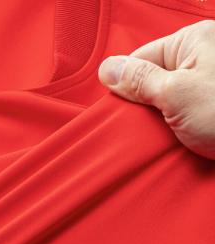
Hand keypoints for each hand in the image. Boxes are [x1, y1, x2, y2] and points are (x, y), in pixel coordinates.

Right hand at [98, 20, 214, 159]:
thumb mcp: (176, 94)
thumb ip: (139, 80)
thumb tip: (107, 69)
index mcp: (193, 40)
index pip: (140, 58)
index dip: (125, 84)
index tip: (119, 109)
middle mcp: (202, 56)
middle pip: (152, 77)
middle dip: (143, 103)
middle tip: (146, 124)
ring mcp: (208, 81)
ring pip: (164, 96)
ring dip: (158, 117)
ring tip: (165, 132)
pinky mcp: (212, 103)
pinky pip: (180, 109)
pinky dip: (173, 124)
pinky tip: (176, 135)